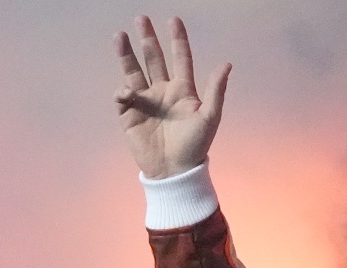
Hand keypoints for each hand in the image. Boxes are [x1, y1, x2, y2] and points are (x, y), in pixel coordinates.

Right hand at [114, 16, 230, 179]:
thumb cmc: (196, 145)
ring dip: (126, 55)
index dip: (178, 40)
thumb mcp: (210, 116)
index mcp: (184, 90)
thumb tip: (227, 64)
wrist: (175, 170)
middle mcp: (163, 91)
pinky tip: (127, 93)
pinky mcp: (130, 114)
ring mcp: (145, 101)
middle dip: (148, 39)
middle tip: (141, 18)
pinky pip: (123, 97)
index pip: (181, 59)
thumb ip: (216, 90)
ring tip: (119, 36)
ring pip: (133, 71)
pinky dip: (123, 92)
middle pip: (154, 59)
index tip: (174, 20)